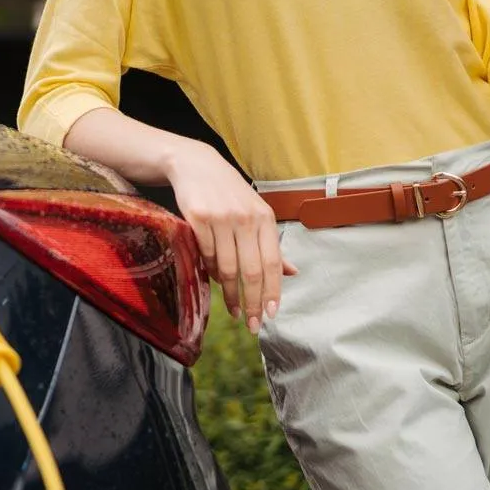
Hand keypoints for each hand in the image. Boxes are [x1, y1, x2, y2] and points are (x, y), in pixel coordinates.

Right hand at [164, 140, 297, 333]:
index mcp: (265, 217)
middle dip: (253, 302)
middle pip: (252, 270)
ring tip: (234, 309)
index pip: (273, 262)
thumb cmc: (229, 192)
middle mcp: (246, 218)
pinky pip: (206, 255)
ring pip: (227, 267)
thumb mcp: (256, 213)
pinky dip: (210, 272)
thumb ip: (272, 244)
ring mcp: (221, 218)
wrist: (196, 165)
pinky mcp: (198, 218)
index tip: (270, 314)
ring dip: (230, 294)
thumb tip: (294, 272)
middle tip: (251, 324)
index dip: (273, 291)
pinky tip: (214, 281)